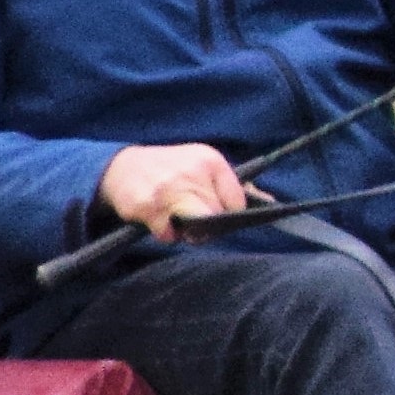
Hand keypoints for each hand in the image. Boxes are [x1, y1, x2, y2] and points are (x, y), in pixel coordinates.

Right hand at [101, 142, 257, 237]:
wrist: (122, 166)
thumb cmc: (170, 169)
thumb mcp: (202, 166)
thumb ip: (235, 185)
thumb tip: (272, 202)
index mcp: (210, 160)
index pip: (237, 201)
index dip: (228, 214)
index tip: (214, 211)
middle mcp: (191, 172)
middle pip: (217, 218)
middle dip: (207, 226)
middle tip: (190, 217)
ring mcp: (169, 189)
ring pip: (195, 229)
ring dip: (186, 232)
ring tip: (175, 218)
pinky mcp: (148, 206)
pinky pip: (168, 235)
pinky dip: (164, 233)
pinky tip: (157, 219)